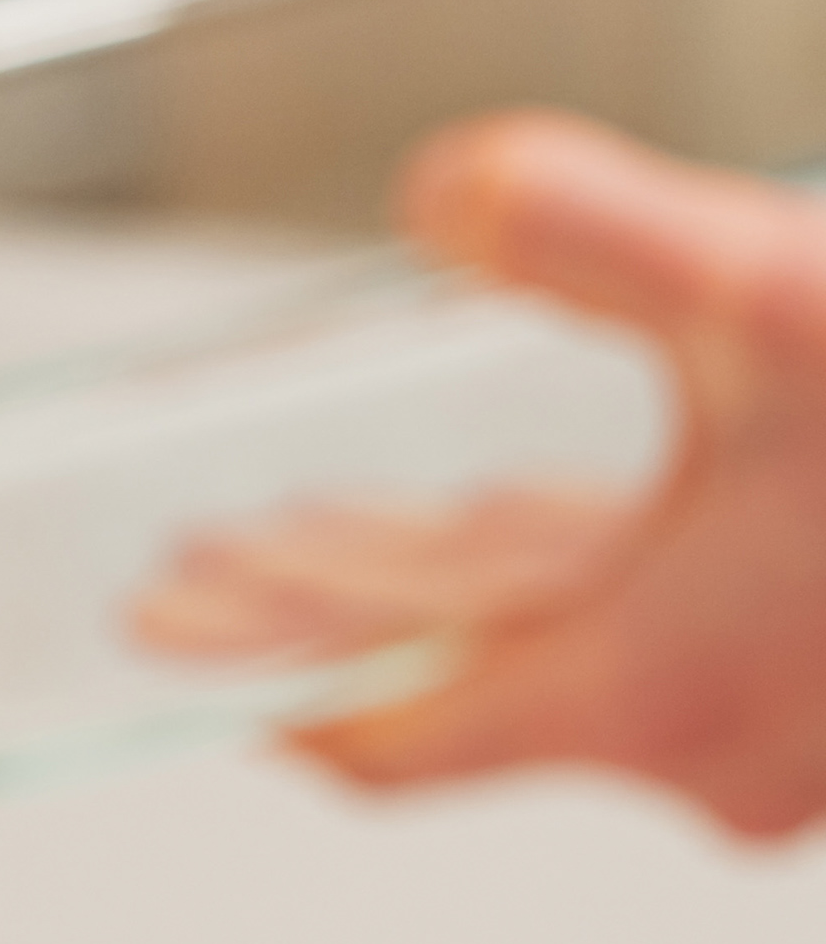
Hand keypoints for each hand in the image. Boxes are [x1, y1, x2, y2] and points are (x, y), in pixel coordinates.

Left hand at [130, 113, 825, 841]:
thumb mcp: (769, 287)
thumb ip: (580, 230)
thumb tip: (447, 196)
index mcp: (661, 690)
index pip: (400, 736)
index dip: (274, 685)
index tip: (181, 648)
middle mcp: (729, 748)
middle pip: (477, 690)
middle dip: (341, 614)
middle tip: (209, 570)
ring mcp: (812, 735)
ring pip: (590, 659)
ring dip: (470, 593)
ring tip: (352, 527)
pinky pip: (688, 639)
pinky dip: (599, 580)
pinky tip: (558, 512)